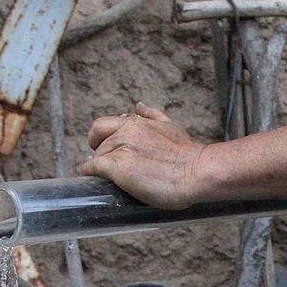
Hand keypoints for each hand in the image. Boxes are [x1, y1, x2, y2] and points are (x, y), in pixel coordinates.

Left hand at [79, 102, 208, 208]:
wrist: (197, 172)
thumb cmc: (188, 154)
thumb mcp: (170, 126)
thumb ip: (152, 115)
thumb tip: (138, 106)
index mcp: (135, 123)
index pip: (103, 125)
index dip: (100, 138)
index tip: (105, 147)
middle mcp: (125, 132)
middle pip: (99, 143)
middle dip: (102, 155)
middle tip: (111, 168)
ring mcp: (121, 149)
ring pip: (97, 156)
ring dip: (100, 167)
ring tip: (110, 178)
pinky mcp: (118, 168)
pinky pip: (93, 168)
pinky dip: (89, 173)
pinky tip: (95, 181)